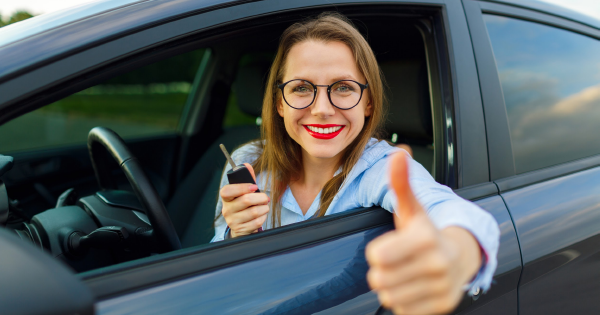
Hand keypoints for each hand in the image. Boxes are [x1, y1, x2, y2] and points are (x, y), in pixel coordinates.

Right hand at [220, 163, 269, 237]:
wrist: (240, 226)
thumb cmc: (244, 205)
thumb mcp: (244, 192)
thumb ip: (247, 179)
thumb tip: (247, 165)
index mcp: (226, 198)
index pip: (227, 191)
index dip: (242, 187)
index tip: (254, 187)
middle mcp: (227, 210)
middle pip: (246, 200)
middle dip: (260, 197)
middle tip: (265, 198)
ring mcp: (233, 221)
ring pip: (254, 212)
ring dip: (264, 208)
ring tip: (264, 206)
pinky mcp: (241, 230)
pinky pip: (257, 222)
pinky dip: (263, 217)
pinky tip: (261, 215)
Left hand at [366, 149, 480, 313]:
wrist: (463, 257)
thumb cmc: (428, 232)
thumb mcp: (413, 208)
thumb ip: (401, 183)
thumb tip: (397, 152)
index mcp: (425, 239)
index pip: (377, 256)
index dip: (378, 251)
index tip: (390, 246)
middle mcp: (437, 265)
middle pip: (379, 279)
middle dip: (382, 271)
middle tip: (397, 262)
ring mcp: (442, 288)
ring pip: (389, 297)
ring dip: (392, 287)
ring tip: (405, 274)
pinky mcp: (442, 307)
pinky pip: (402, 311)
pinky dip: (404, 302)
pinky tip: (415, 287)